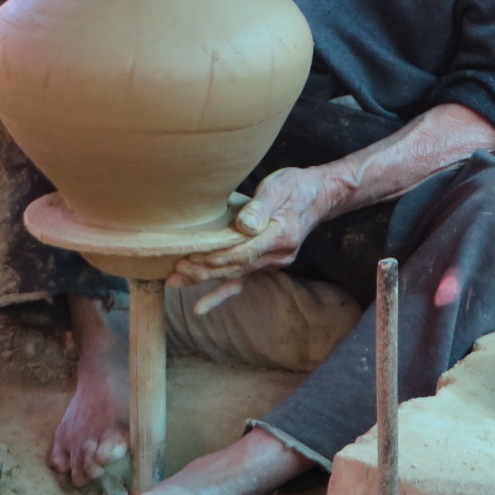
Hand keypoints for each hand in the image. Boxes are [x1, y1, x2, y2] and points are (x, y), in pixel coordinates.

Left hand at [168, 167, 337, 309]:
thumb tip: (245, 225)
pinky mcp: (265, 263)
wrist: (318, 196)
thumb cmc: (295, 186)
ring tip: (176, 282)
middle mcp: (278, 255)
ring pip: (235, 276)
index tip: (194, 253)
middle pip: (236, 267)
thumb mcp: (279, 187)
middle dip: (205, 269)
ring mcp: (273, 262)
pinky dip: (220, 294)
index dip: (219, 255)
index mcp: (281, 235)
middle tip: (177, 268)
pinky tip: (201, 307)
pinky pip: (242, 281)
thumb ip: (261, 206)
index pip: (244, 251)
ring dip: (206, 280)